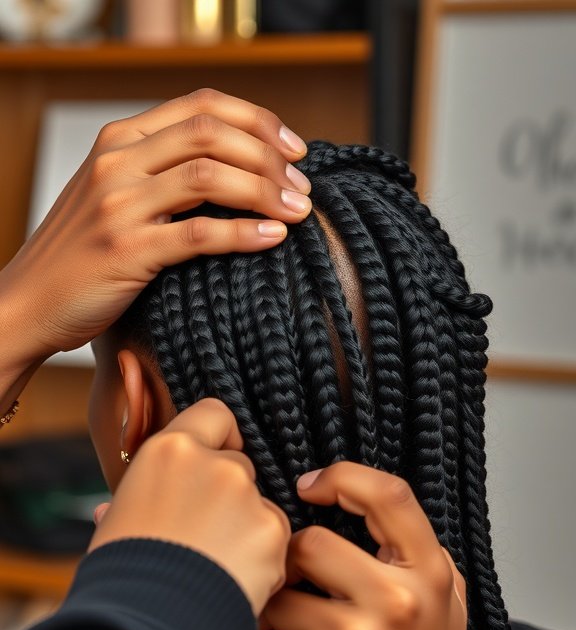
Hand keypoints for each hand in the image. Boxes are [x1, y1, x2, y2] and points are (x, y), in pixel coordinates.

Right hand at [0, 89, 309, 370]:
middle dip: (270, 156)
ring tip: (297, 211)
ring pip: (210, 176)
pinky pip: (199, 234)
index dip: (258, 121)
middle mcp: (118, 161)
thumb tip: (235, 169)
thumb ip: (160, 172)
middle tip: (302, 187)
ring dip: (265, 191)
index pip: (203, 105)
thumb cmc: (81, 255)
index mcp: (120, 139)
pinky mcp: (127, 250)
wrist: (29, 302)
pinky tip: (273, 238)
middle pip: (213, 133)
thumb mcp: (114, 195)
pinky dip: (244, 232)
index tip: (294, 150)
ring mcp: (120, 204)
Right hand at [89, 398, 289, 616]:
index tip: (214, 463)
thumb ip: (133, 504)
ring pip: (261, 507)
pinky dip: (264, 563)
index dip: (220, 439)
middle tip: (205, 539)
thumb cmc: (121, 576)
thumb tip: (111, 510)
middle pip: (239, 467)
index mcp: (169, 451)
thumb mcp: (115, 525)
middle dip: (231, 499)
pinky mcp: (272, 532)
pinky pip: (277, 542)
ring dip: (249, 532)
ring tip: (215, 570)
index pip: (215, 415)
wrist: (146, 623)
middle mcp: (214, 463)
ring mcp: (247, 496)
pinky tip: (234, 584)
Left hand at [255, 462, 467, 629]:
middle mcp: (397, 606)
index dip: (342, 477)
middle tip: (296, 583)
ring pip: (276, 592)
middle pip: (310, 543)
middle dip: (291, 561)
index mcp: (430, 576)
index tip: (310, 487)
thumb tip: (344, 492)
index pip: (389, 496)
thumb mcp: (443, 601)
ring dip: (270, 606)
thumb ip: (409, 549)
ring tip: (287, 626)